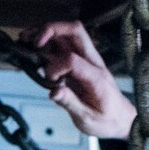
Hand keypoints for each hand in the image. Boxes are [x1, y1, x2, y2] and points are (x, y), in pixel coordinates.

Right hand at [34, 22, 135, 140]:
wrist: (122, 118)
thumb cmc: (106, 120)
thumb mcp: (88, 119)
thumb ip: (70, 104)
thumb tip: (53, 92)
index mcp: (96, 77)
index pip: (72, 59)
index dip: (54, 67)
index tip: (50, 82)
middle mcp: (93, 63)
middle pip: (75, 31)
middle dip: (51, 29)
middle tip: (32, 41)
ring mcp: (87, 60)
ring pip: (68, 34)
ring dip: (46, 32)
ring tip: (26, 40)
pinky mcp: (80, 62)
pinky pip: (64, 45)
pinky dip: (47, 43)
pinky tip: (34, 51)